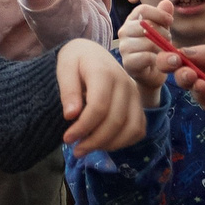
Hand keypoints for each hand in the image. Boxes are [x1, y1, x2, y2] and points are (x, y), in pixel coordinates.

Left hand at [57, 38, 146, 154]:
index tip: (67, 138)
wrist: (93, 53)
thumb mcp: (64, 67)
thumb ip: (68, 90)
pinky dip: (124, 142)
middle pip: (115, 121)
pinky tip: (104, 144)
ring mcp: (135, 95)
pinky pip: (138, 129)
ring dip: (110, 144)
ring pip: (131, 128)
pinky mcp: (139, 104)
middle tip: (76, 151)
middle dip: (94, 141)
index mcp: (105, 72)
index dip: (83, 127)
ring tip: (89, 149)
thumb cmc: (77, 60)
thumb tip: (71, 115)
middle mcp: (125, 84)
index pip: (99, 106)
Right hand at [115, 2, 174, 103]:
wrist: (151, 75)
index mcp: (132, 20)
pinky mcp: (128, 62)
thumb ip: (163, 17)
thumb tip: (167, 2)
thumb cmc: (156, 50)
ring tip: (165, 53)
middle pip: (146, 25)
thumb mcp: (162, 31)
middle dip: (163, 34)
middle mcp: (124, 31)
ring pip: (148, 42)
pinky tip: (160, 61)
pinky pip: (146, 56)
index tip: (170, 21)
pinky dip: (157, 59)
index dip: (159, 14)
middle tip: (168, 43)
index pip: (143, 9)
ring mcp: (124, 47)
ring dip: (162, 48)